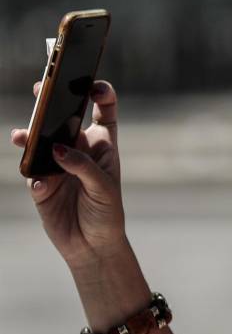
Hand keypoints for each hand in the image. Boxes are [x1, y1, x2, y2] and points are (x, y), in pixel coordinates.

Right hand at [11, 80, 126, 270]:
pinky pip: (32, 173)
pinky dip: (35, 177)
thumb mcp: (104, 189)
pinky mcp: (41, 183)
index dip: (100, 93)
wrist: (92, 247)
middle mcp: (77, 149)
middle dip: (51, 100)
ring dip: (29, 135)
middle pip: (62, 117)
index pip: (103, 111)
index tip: (94, 86)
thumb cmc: (106, 214)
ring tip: (22, 135)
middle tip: (41, 88)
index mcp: (101, 145)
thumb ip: (83, 166)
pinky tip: (43, 185)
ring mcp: (57, 164)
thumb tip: (58, 149)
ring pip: (39, 140)